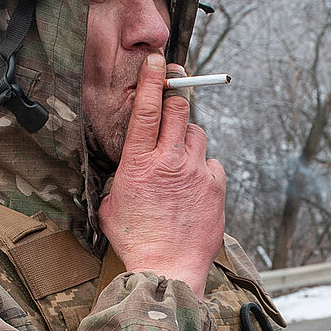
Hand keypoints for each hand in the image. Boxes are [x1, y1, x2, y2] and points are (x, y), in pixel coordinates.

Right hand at [98, 53, 225, 296]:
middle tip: (172, 110)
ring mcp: (196, 172)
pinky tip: (194, 186)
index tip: (157, 61)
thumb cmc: (136, 241)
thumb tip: (129, 169)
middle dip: (177, 103)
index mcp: (139, 163)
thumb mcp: (114, 204)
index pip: (148, 109)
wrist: (167, 268)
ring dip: (189, 141)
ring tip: (179, 164)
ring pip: (198, 135)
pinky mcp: (216, 186)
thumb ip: (123, 178)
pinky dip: (204, 169)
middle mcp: (170, 161)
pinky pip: (212, 163)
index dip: (153, 79)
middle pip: (180, 110)